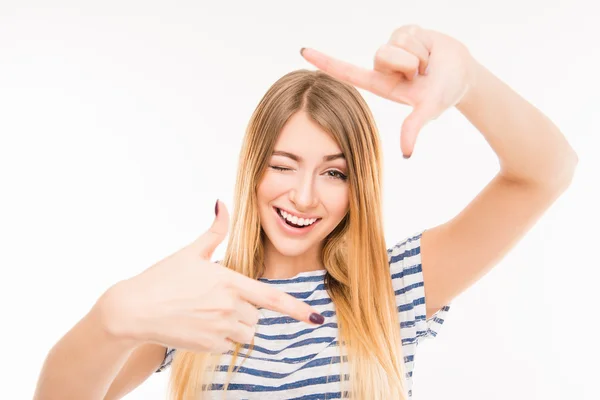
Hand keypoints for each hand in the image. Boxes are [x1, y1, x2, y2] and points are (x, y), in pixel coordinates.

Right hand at [101, 200, 323, 353]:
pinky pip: (228, 346)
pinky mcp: (208, 346)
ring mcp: (219, 329)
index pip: (273, 299)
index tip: (317, 318)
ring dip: (236, 326)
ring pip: (245, 333)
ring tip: (207, 314)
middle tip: (216, 302)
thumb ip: (215, 230)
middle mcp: (229, 307)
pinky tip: (199, 326)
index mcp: (230, 281)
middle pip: (257, 316)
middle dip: (246, 310)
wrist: (133, 310)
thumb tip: (222, 203)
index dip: (298, 309)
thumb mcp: (191, 251)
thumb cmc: (162, 278)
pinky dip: (220, 339)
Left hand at [300, 24, 477, 157]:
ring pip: (397, 42)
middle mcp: (382, 65)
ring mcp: (392, 47)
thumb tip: (406, 154)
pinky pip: (409, 31)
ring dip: (418, 54)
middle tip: (421, 75)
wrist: (464, 75)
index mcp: (379, 84)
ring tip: (427, 65)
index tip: (303, 51)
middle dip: (408, 63)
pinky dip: (425, 43)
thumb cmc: (443, 95)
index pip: (346, 72)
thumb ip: (413, 127)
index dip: (326, 62)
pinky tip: (430, 51)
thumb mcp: (427, 110)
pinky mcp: (404, 31)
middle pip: (382, 55)